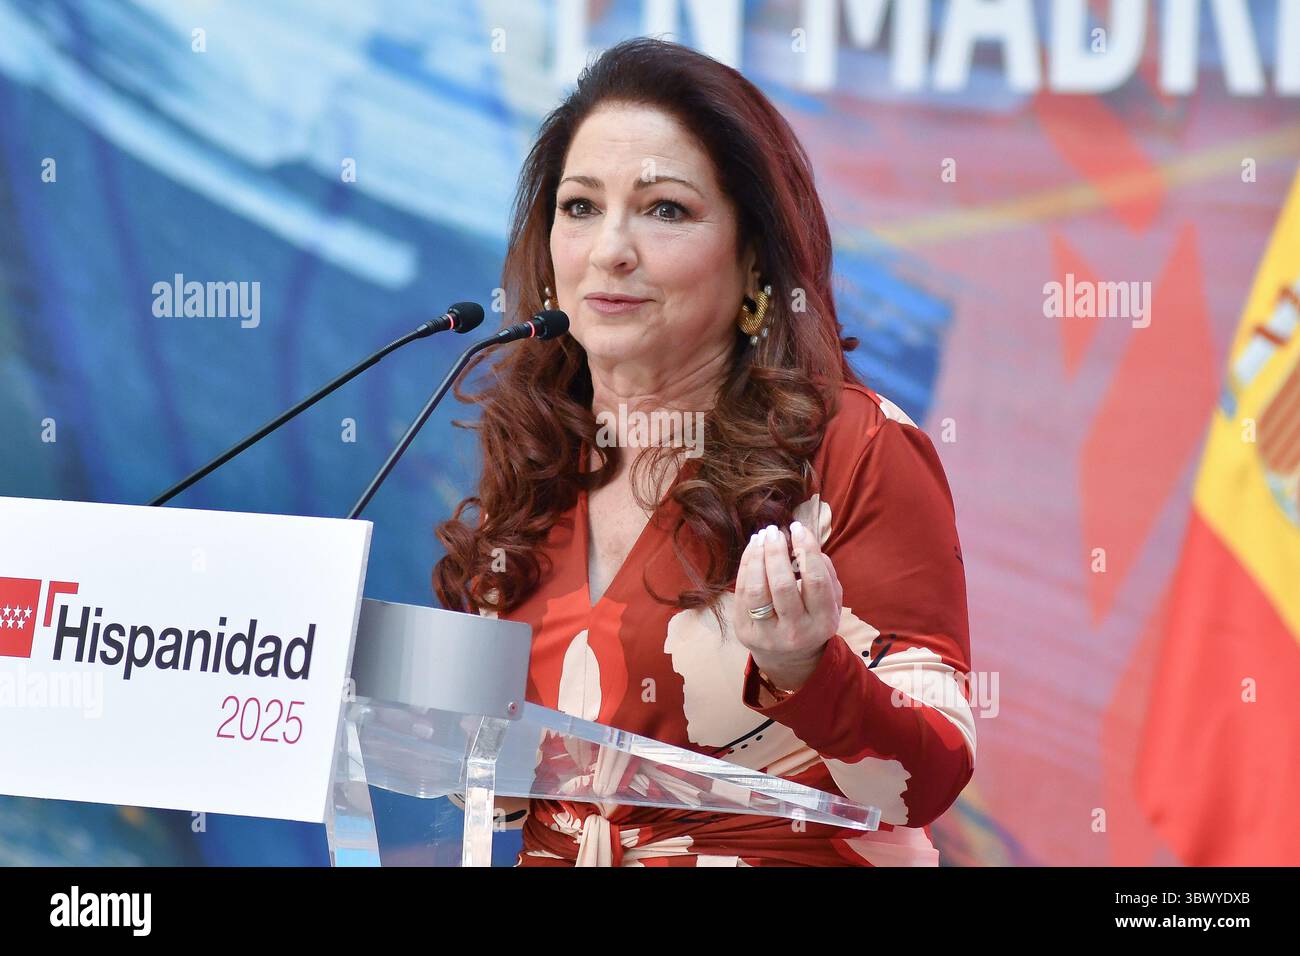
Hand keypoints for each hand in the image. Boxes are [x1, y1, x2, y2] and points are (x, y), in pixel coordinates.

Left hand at [731, 520, 843, 691]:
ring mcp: (766, 634)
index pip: (816, 582)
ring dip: (757, 557)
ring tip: (762, 536)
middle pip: (782, 586)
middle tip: (775, 530)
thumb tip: (806, 543)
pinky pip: (742, 593)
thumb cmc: (812, 619)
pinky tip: (753, 549)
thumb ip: (826, 574)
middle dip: (776, 552)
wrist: (788, 658)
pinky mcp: (744, 631)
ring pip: (757, 590)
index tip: (798, 528)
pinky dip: (746, 566)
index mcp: (822, 623)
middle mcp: (795, 632)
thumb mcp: (830, 603)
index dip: (807, 550)